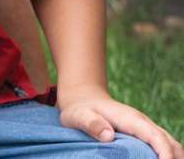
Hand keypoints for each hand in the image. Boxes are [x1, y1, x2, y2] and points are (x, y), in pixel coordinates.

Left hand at [58, 85, 183, 158]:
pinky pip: (162, 146)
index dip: (164, 153)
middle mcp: (143, 123)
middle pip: (170, 142)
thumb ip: (91, 124)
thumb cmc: (80, 110)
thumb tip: (108, 136)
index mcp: (131, 119)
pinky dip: (166, 156)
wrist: (83, 99)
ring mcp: (145, 129)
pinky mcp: (144, 135)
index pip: (155, 137)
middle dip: (174, 158)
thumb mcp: (78, 116)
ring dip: (173, 157)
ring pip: (170, 144)